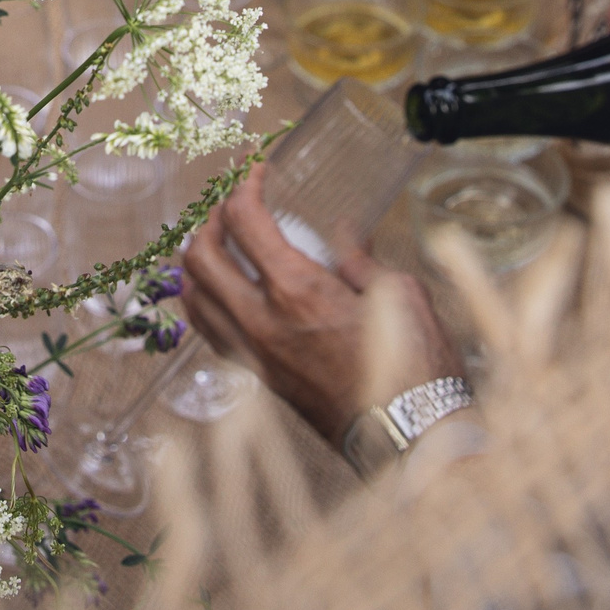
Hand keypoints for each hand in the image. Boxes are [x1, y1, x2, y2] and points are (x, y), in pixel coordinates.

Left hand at [179, 182, 461, 442]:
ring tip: (219, 242)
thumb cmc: (415, 367)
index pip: (244, 221)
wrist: (412, 437)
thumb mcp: (400, 294)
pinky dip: (204, 300)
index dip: (243, 186)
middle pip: (201, 255)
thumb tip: (344, 233)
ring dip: (198, 260)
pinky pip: (209, 331)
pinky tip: (222, 291)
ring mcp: (254, 353)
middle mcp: (262, 319)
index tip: (255, 171)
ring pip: (195, 295)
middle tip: (232, 205)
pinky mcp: (258, 378)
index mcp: (297, 290)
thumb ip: (361, 259)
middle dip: (210, 219)